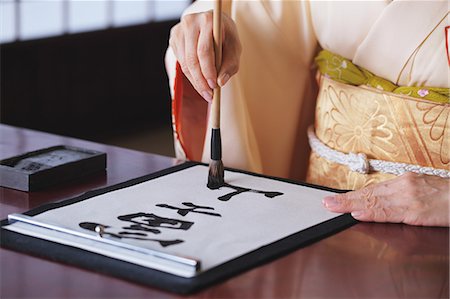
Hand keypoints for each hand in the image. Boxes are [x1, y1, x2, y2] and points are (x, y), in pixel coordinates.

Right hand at [169, 11, 241, 101]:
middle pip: (192, 59)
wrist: (214, 23)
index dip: (208, 70)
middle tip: (209, 95)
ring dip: (195, 81)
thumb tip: (220, 82)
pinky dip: (191, 76)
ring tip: (206, 92)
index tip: (214, 86)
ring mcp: (179, 30)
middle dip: (200, 80)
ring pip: (184, 63)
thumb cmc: (226, 37)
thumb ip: (230, 65)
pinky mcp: (174, 38)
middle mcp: (190, 22)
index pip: (204, 50)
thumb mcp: (235, 48)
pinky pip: (181, 63)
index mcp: (207, 20)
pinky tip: (200, 82)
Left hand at [322, 172, 449, 226]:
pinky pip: (390, 212)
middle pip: (369, 194)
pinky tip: (360, 213)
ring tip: (335, 207)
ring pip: (375, 202)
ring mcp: (409, 197)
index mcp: (404, 181)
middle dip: (346, 199)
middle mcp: (404, 185)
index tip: (336, 198)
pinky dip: (372, 212)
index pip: (372, 190)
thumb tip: (378, 205)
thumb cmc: (447, 195)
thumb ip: (400, 197)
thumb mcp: (422, 191)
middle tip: (327, 203)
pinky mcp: (417, 209)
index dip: (353, 195)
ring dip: (352, 205)